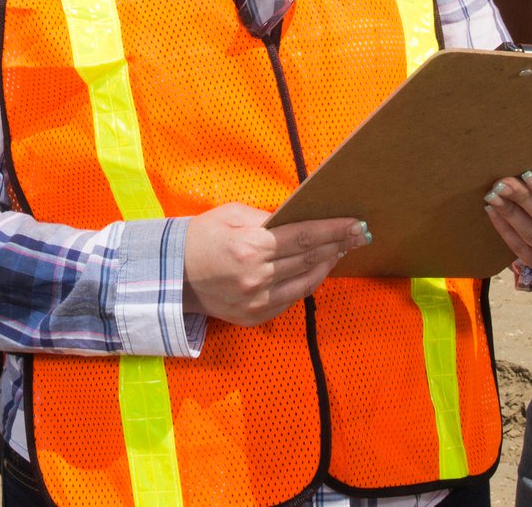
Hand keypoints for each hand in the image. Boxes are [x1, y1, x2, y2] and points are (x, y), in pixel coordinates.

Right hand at [184, 204, 369, 326]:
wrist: (170, 275)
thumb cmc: (200, 237)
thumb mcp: (231, 215)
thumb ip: (267, 219)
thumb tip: (298, 219)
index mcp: (251, 247)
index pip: (305, 236)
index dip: (334, 230)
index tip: (356, 223)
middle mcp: (258, 277)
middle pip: (310, 258)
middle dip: (339, 244)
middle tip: (361, 234)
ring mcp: (257, 301)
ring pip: (306, 282)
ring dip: (328, 265)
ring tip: (342, 251)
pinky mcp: (255, 316)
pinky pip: (291, 299)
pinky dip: (307, 283)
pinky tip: (316, 270)